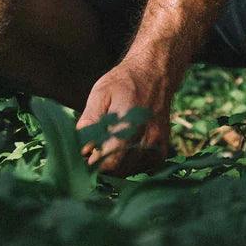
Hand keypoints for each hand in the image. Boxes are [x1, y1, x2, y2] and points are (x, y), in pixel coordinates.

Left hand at [76, 59, 173, 176]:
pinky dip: (131, 164)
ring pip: (131, 171)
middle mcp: (147, 138)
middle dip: (102, 166)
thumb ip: (90, 121)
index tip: (83, 156)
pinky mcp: (163, 149)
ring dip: (116, 166)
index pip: (109, 162)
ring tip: (107, 147)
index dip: (92, 164)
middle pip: (119, 170)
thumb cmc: (123, 82)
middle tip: (92, 152)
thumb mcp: (101, 93)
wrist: (155, 73)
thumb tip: (82, 148)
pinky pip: (144, 168)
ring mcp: (157, 145)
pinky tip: (123, 149)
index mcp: (129, 124)